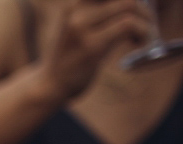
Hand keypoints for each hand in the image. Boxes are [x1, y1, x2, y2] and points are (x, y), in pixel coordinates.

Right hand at [36, 0, 150, 99]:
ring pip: (129, 6)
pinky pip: (127, 25)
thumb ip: (100, 13)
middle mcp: (75, 10)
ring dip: (145, 19)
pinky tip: (138, 43)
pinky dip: (142, 31)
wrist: (49, 85)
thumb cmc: (70, 57)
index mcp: (73, 3)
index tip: (137, 13)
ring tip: (142, 36)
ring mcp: (81, 27)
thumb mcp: (80, 27)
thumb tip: (134, 4)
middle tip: (145, 24)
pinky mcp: (91, 45)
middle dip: (143, 8)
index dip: (130, 3)